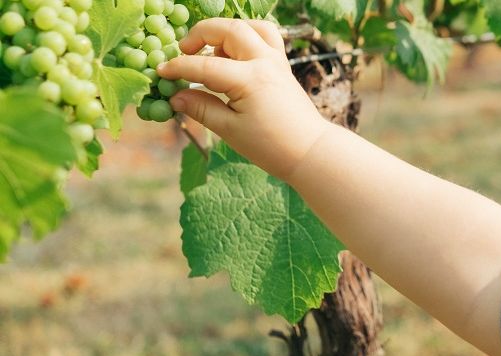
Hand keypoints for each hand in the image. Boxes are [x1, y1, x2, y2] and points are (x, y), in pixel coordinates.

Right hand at [157, 18, 329, 178]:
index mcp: (251, 79)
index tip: (160, 72)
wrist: (309, 151)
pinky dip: (247, 37)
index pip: (205, 66)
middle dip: (201, 34)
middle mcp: (265, 62)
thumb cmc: (271, 146)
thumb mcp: (230, 130)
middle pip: (230, 29)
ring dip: (227, 31)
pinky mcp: (283, 66)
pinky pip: (266, 38)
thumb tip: (175, 96)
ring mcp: (277, 61)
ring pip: (251, 27)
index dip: (179, 67)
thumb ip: (201, 109)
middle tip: (183, 50)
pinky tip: (233, 55)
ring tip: (211, 52)